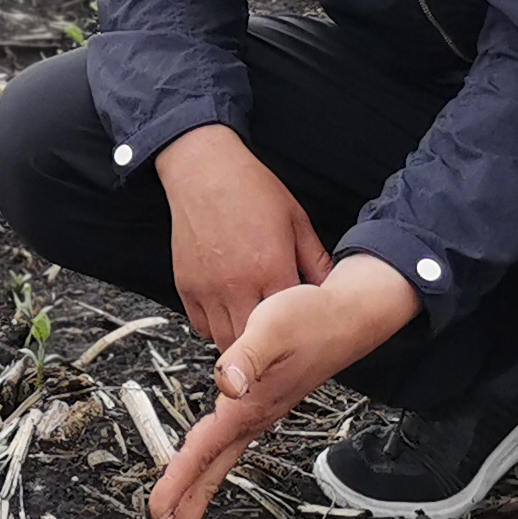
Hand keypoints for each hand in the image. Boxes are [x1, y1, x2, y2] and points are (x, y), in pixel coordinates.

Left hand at [146, 255, 420, 518]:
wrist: (350, 317)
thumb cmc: (311, 317)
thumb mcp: (272, 326)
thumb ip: (245, 355)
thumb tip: (226, 384)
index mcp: (249, 408)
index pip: (203, 453)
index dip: (177, 483)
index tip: (154, 515)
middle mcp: (253, 421)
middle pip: (211, 479)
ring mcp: (259, 418)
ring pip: (217, 467)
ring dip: (193, 500)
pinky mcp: (262, 408)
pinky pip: (225, 450)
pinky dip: (206, 470)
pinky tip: (199, 475)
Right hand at [154, 123, 331, 347]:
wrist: (204, 170)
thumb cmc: (250, 189)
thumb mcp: (296, 220)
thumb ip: (315, 260)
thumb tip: (331, 289)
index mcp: (270, 268)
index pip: (290, 323)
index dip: (299, 330)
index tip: (304, 329)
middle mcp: (237, 285)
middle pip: (255, 342)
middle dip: (269, 348)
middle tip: (278, 343)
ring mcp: (208, 289)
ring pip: (224, 341)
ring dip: (241, 342)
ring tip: (255, 335)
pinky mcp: (186, 287)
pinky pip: (200, 326)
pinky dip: (215, 329)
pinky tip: (229, 316)